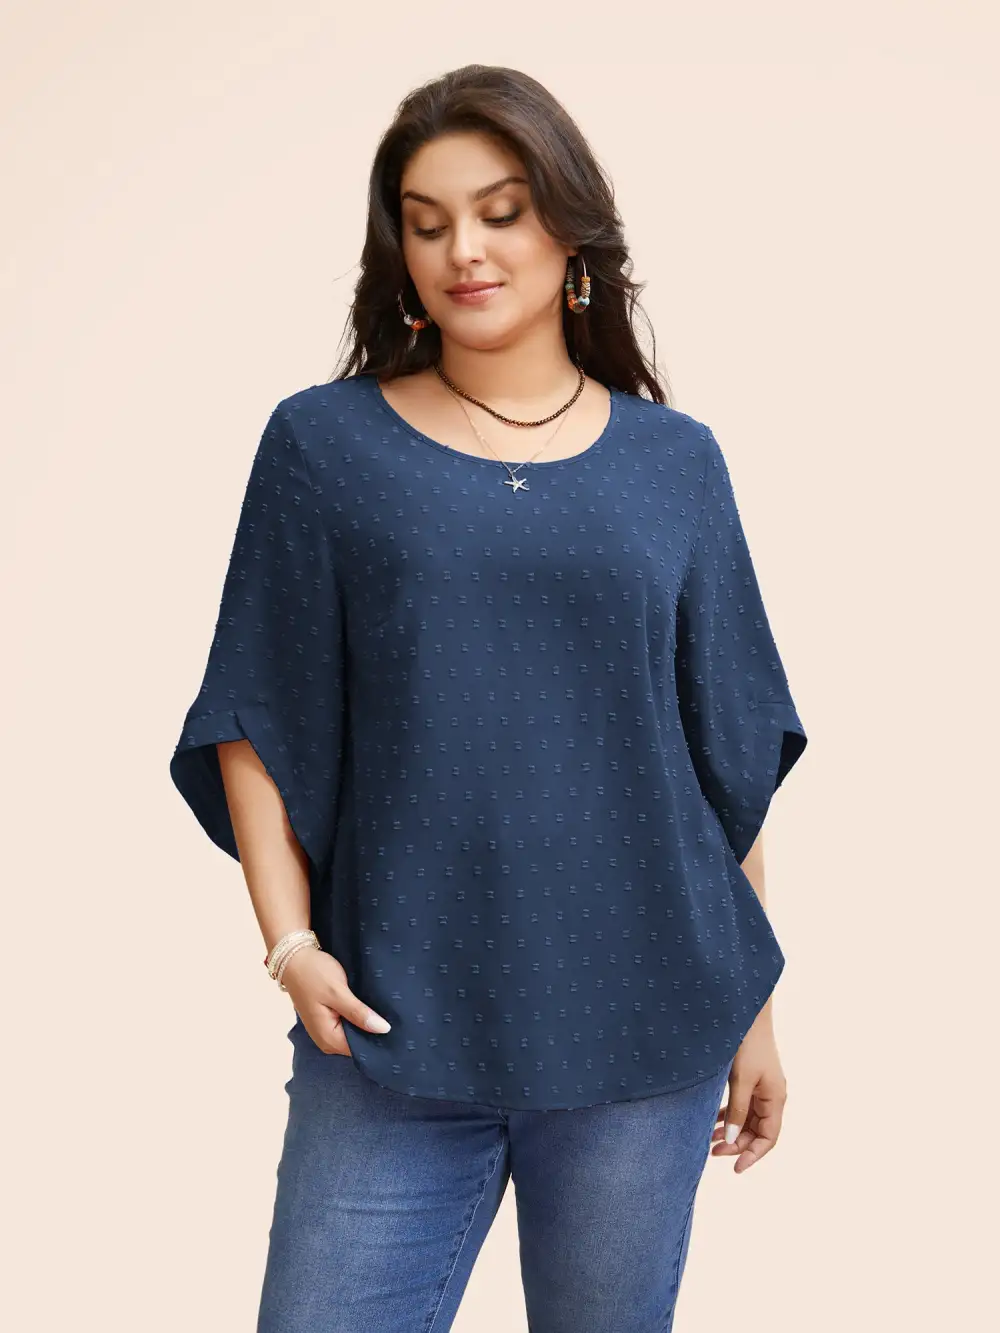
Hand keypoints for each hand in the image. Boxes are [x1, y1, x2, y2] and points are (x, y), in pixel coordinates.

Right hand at [279, 947, 391, 1056]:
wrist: (293, 957)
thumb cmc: (314, 973)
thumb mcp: (338, 992)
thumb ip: (359, 1013)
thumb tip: (384, 1030)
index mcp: (328, 1038)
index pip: (360, 1050)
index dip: (378, 1041)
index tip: (398, 1030)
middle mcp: (326, 1040)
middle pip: (358, 1043)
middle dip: (374, 1032)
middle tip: (396, 1019)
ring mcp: (326, 1029)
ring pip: (354, 1033)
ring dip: (367, 1023)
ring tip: (388, 1013)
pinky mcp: (328, 1019)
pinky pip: (348, 1024)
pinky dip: (359, 1017)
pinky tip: (371, 1008)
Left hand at [710, 1007, 786, 1172]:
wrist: (745, 1013)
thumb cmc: (747, 1044)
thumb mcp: (741, 1080)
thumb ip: (738, 1110)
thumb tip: (733, 1140)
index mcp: (775, 1098)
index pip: (769, 1138)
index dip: (753, 1155)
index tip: (735, 1168)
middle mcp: (772, 1095)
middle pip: (758, 1131)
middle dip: (738, 1145)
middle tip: (712, 1152)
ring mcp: (762, 1087)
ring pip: (749, 1120)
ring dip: (732, 1132)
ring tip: (710, 1141)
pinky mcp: (752, 1079)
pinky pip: (743, 1106)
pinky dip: (730, 1117)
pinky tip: (714, 1122)